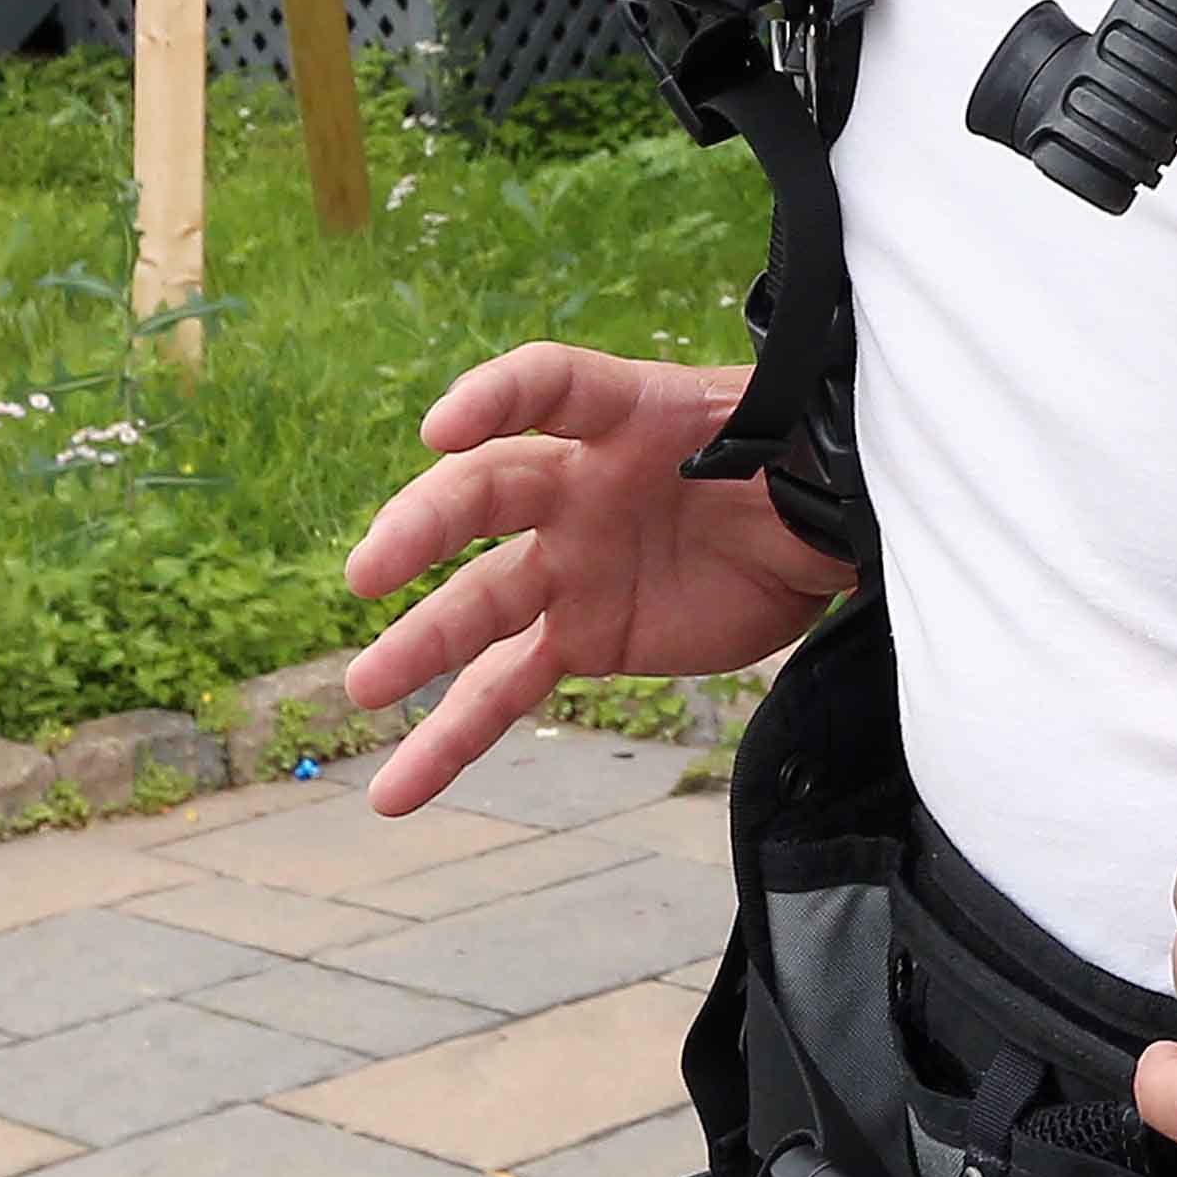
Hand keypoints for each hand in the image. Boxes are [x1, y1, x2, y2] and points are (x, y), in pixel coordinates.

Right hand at [341, 344, 855, 812]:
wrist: (804, 530)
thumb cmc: (792, 462)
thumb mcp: (802, 443)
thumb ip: (786, 450)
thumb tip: (812, 466)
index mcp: (625, 413)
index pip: (548, 387)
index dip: (494, 398)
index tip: (443, 429)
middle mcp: (572, 483)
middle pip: (486, 493)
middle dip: (425, 528)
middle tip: (372, 570)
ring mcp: (566, 564)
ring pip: (478, 602)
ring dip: (419, 645)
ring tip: (364, 687)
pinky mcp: (577, 638)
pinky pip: (502, 687)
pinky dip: (448, 739)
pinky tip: (396, 790)